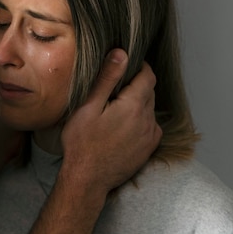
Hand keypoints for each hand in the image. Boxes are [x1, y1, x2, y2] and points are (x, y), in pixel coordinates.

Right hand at [60, 48, 160, 193]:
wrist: (87, 179)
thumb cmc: (82, 142)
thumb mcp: (88, 106)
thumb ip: (107, 79)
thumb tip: (121, 53)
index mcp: (134, 105)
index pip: (148, 76)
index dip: (138, 67)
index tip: (125, 65)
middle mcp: (148, 120)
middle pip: (149, 91)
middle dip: (136, 85)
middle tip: (113, 88)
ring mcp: (150, 136)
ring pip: (149, 109)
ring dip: (138, 103)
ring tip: (114, 108)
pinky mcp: (148, 149)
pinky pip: (150, 126)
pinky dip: (140, 120)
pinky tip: (121, 126)